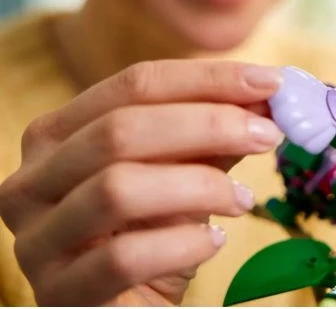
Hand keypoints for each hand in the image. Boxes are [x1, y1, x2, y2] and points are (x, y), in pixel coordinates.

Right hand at [0, 60, 282, 305]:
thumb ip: (213, 136)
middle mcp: (33, 181)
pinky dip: (183, 243)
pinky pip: (123, 258)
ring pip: (117, 188)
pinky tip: (214, 241)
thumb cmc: (152, 235)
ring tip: (243, 199)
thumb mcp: (182, 175)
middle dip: (208, 124)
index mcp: (58, 135)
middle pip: (120, 130)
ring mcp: (39, 240)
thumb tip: (264, 95)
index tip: (270, 82)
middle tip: (267, 134)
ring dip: (199, 185)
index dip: (207, 79)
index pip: (134, 85)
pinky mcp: (61, 293)